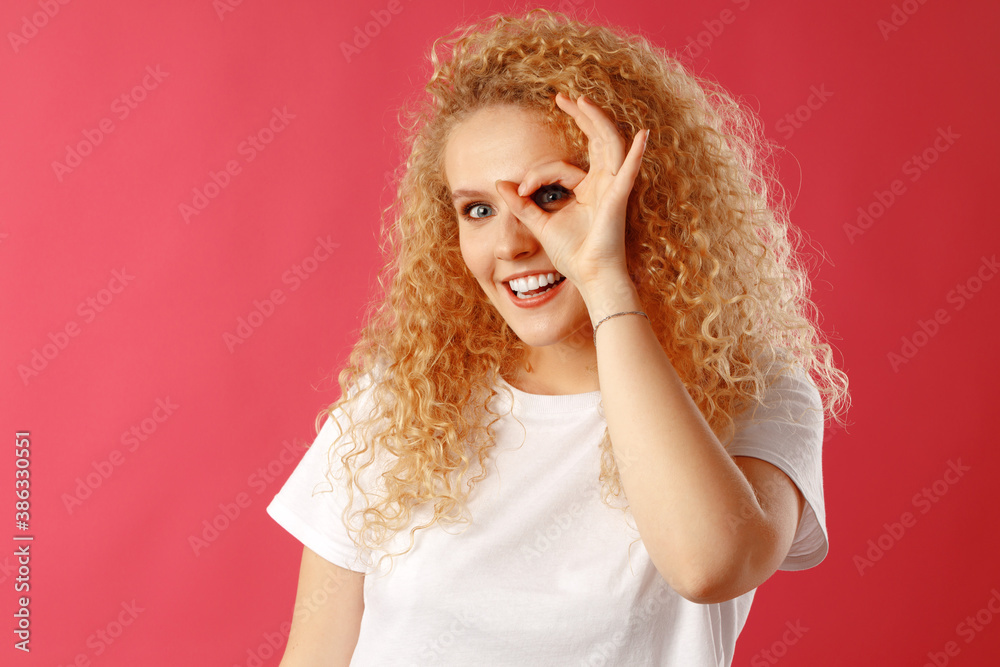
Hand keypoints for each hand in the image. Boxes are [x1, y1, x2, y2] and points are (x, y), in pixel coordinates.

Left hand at [494, 92, 647, 289]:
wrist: (589, 277)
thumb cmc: (572, 255)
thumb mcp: (539, 223)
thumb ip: (521, 204)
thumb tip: (500, 184)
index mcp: (587, 189)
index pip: (561, 166)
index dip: (537, 173)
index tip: (521, 189)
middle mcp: (603, 184)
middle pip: (596, 139)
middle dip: (580, 116)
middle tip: (562, 97)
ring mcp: (613, 189)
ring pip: (609, 145)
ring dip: (597, 120)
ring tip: (581, 101)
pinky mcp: (618, 200)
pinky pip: (629, 172)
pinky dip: (637, 154)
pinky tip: (643, 135)